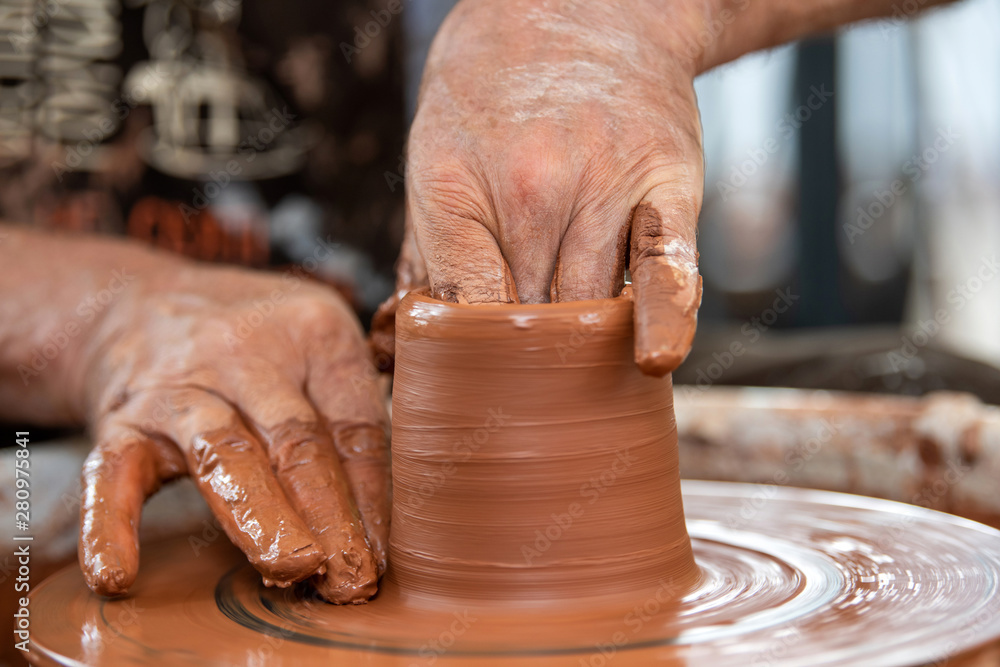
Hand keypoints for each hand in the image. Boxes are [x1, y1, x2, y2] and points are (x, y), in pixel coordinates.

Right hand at [77, 260, 387, 603]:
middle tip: (351, 576)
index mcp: (314, 332)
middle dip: (328, 513)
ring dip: (260, 517)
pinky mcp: (124, 417)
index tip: (383, 554)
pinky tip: (120, 573)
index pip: (354, 425)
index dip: (373, 495)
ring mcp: (183, 385)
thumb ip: (357, 399)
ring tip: (293, 569)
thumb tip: (412, 488)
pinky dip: (110, 524)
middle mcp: (248, 353)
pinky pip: (114, 471)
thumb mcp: (317, 338)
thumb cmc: (256, 337)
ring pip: (225, 453)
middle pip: (297, 440)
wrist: (142, 303)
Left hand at [377, 0, 713, 374]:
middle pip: (529, 320)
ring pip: (591, 307)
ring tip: (577, 367)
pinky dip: (663, 317)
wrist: (581, 6)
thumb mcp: (435, 158)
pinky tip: (656, 358)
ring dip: (584, 345)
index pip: (463, 313)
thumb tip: (413, 349)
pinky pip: (667, 267)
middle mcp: (529, 187)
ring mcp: (602, 181)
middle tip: (528, 387)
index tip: (480, 386)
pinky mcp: (669, 178)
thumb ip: (428, 257)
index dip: (471, 363)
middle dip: (526, 361)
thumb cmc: (493, 97)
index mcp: (454, 185)